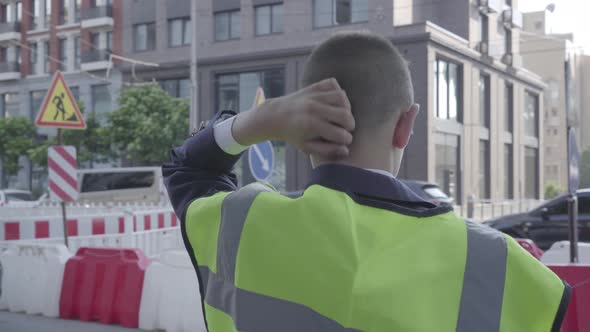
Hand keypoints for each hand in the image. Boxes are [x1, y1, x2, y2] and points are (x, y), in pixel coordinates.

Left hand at [232, 78, 354, 158]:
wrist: (275, 115)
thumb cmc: (292, 134)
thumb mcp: (306, 147)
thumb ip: (326, 150)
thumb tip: (346, 150)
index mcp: (311, 125)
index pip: (340, 134)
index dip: (346, 139)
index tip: (344, 140)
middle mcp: (314, 108)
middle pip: (345, 115)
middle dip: (350, 125)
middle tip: (346, 128)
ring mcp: (314, 95)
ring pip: (342, 97)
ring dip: (347, 108)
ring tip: (342, 115)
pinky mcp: (313, 86)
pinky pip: (333, 84)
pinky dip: (337, 91)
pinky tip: (334, 102)